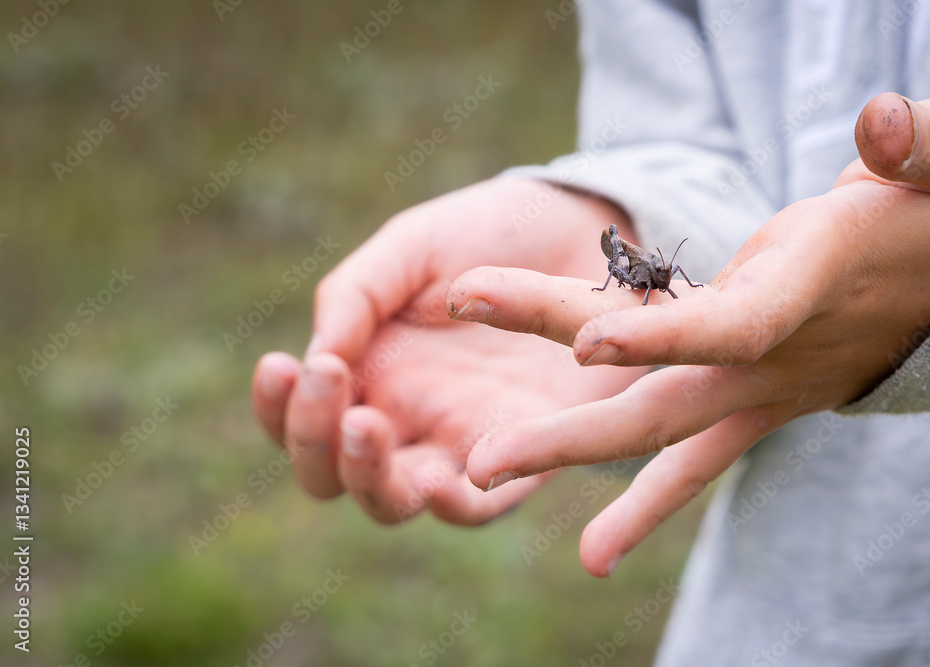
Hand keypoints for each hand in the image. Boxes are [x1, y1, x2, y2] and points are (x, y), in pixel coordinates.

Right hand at [252, 178, 644, 522]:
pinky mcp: (524, 455)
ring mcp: (461, 441)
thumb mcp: (413, 246)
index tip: (283, 365)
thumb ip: (357, 293)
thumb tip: (315, 356)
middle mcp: (405, 416)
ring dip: (367, 477)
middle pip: (333, 474)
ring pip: (393, 500)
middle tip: (331, 382)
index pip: (300, 416)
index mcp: (368, 369)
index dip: (277, 406)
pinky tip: (437, 483)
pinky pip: (480, 506)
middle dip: (314, 441)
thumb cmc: (492, 235)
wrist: (588, 233)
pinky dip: (453, 507)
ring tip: (366, 426)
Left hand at [449, 94, 929, 574]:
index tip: (582, 341)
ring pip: (661, 431)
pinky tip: (596, 553)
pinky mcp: (758, 400)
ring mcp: (765, 388)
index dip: (664, 334)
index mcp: (811, 284)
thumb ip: (921, 143)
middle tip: (479, 460)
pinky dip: (647, 501)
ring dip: (571, 453)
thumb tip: (883, 122)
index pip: (731, 324)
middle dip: (569, 426)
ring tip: (484, 482)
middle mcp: (777, 353)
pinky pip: (695, 458)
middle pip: (662, 393)